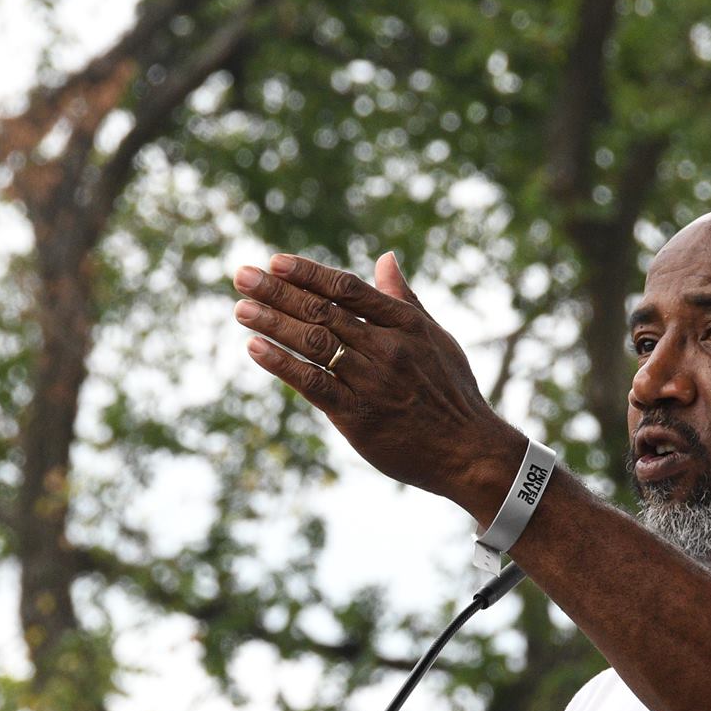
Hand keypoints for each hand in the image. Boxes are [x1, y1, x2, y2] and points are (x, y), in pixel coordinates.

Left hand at [232, 252, 521, 516]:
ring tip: (241, 308)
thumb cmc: (452, 393)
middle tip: (241, 275)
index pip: (347, 289)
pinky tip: (256, 348)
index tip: (275, 261)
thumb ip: (404, 299)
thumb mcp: (436, 337)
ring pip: (313, 344)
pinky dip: (282, 364)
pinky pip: (313, 384)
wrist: (469, 452)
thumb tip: (385, 258)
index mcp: (405, 324)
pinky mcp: (358, 417)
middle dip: (277, 291)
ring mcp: (371, 381)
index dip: (308, 273)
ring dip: (273, 323)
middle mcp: (386, 347)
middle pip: (322, 311)